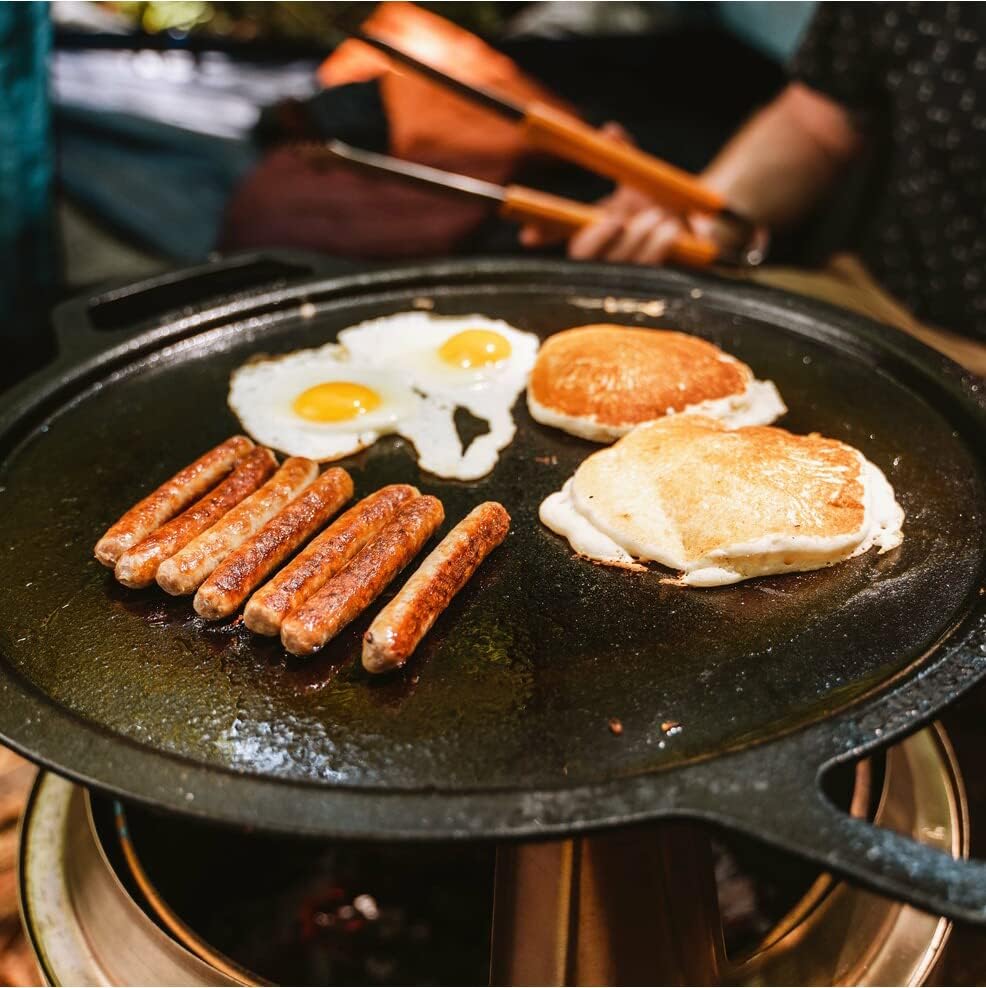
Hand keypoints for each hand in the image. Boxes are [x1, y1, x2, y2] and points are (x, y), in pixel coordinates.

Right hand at [518, 123, 715, 265]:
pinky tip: (669, 229)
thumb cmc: (658, 204)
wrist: (698, 228)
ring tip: (657, 217)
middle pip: (582, 258)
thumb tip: (611, 131)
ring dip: (637, 238)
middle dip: (598, 240)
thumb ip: (623, 155)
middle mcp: (602, 256)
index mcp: (591, 230)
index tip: (528, 236)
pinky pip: (649, 272)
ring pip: (619, 265)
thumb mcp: (638, 179)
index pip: (556, 234)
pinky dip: (659, 246)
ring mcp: (625, 274)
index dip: (540, 235)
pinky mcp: (651, 285)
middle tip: (617, 220)